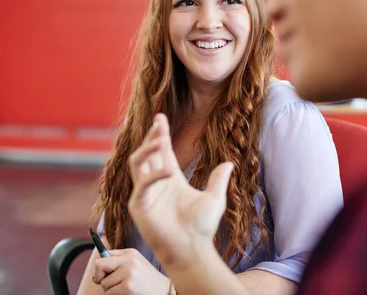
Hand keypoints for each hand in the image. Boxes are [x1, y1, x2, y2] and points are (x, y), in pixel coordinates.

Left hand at [93, 248, 170, 294]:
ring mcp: (128, 273)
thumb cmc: (147, 279)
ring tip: (125, 288)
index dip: (101, 267)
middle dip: (100, 277)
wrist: (163, 290)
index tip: (104, 274)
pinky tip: (126, 293)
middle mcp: (129, 260)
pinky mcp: (127, 287)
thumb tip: (98, 266)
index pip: (104, 254)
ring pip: (104, 283)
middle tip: (110, 283)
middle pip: (99, 265)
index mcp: (130, 253)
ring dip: (110, 289)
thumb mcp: (136, 263)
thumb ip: (119, 260)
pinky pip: (109, 293)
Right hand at [127, 113, 233, 268]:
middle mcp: (156, 183)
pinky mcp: (139, 206)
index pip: (161, 151)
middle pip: (147, 152)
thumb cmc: (202, 227)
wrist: (193, 249)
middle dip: (151, 136)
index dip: (159, 134)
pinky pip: (141, 185)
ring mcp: (145, 193)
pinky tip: (166, 171)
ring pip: (137, 162)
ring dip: (146, 149)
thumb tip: (229, 163)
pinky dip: (152, 176)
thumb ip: (218, 180)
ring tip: (159, 139)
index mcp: (171, 178)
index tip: (160, 117)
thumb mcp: (215, 198)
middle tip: (159, 123)